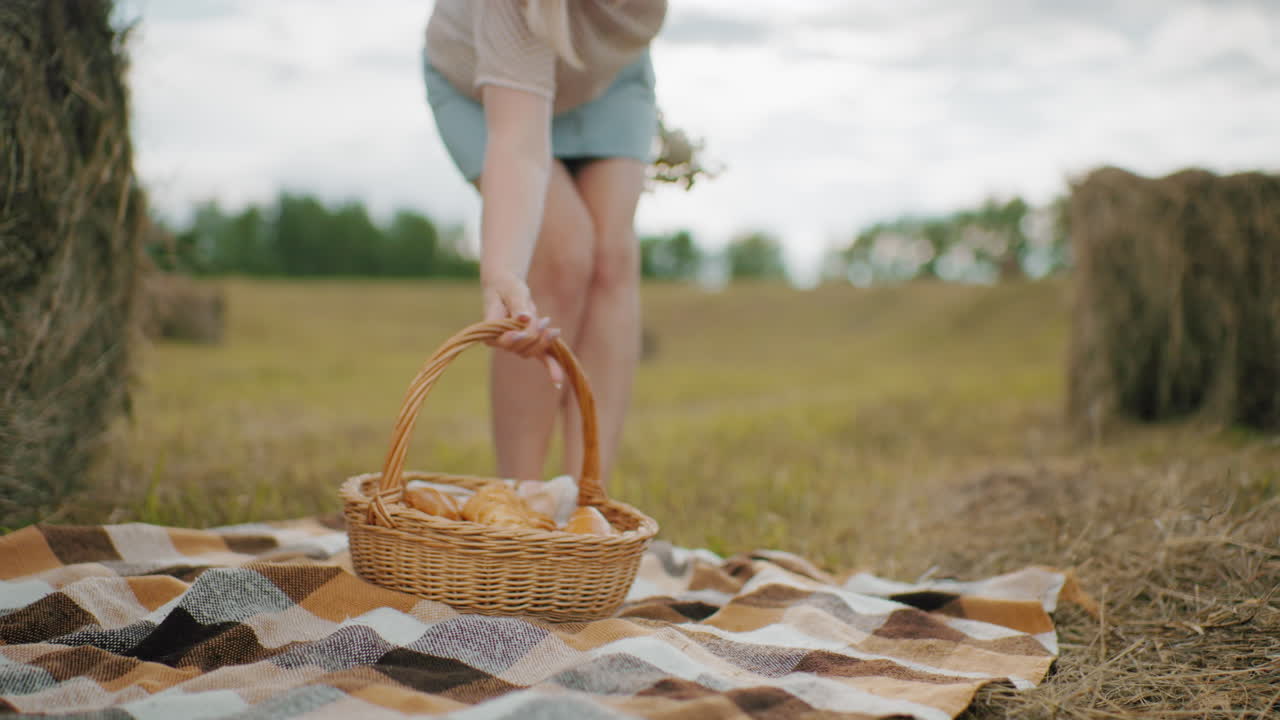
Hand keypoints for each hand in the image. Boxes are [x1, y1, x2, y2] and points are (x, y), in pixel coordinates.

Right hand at [482, 271, 565, 388]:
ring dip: (545, 343)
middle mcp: (502, 342)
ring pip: (532, 352)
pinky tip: (558, 383)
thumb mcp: (513, 292)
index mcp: (491, 331)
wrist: (507, 288)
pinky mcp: (529, 343)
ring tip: (554, 329)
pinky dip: (551, 368)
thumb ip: (518, 305)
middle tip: (544, 320)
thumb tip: (524, 318)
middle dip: (535, 336)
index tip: (523, 329)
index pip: (505, 341)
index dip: (516, 338)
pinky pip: (541, 357)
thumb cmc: (507, 287)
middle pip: (521, 348)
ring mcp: (516, 345)